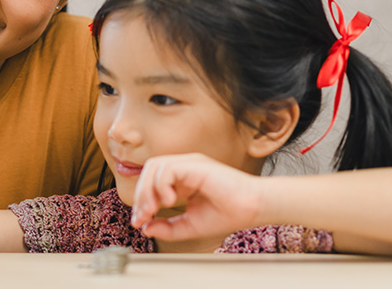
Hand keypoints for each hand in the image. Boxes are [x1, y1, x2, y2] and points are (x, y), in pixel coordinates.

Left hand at [129, 153, 262, 240]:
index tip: (139, 222)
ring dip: (148, 190)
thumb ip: (167, 227)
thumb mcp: (189, 226)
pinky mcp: (196, 164)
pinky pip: (168, 168)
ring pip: (154, 166)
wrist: (252, 208)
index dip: (140, 201)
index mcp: (181, 180)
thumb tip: (145, 228)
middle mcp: (183, 168)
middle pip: (148, 172)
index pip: (150, 183)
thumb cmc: (227, 214)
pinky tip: (171, 201)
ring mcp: (189, 164)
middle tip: (142, 217)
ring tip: (153, 209)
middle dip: (140, 196)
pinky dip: (162, 185)